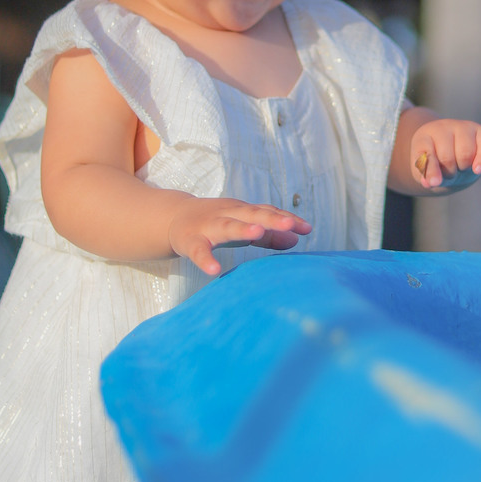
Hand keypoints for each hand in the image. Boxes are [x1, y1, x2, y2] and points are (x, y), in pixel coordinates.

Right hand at [168, 196, 310, 276]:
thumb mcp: (243, 226)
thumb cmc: (215, 224)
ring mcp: (207, 226)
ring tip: (257, 233)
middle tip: (290, 224)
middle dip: (270, 218)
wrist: (173, 218)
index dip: (286, 219)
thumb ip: (269, 234)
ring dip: (241, 228)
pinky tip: (214, 270)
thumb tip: (297, 239)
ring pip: (226, 227)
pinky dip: (205, 260)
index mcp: (241, 211)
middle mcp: (226, 214)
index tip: (307, 228)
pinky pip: (198, 251)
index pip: (266, 212)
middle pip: (250, 214)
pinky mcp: (189, 241)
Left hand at [410, 118, 480, 191]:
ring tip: (459, 167)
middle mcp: (443, 127)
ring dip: (463, 168)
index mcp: (424, 136)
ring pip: (466, 153)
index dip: (430, 169)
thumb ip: (425, 176)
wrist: (452, 159)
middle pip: (447, 157)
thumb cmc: (436, 165)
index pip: (425, 152)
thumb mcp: (425, 172)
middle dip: (449, 172)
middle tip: (448, 172)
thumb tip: (431, 182)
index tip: (434, 183)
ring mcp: (463, 127)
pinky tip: (477, 169)